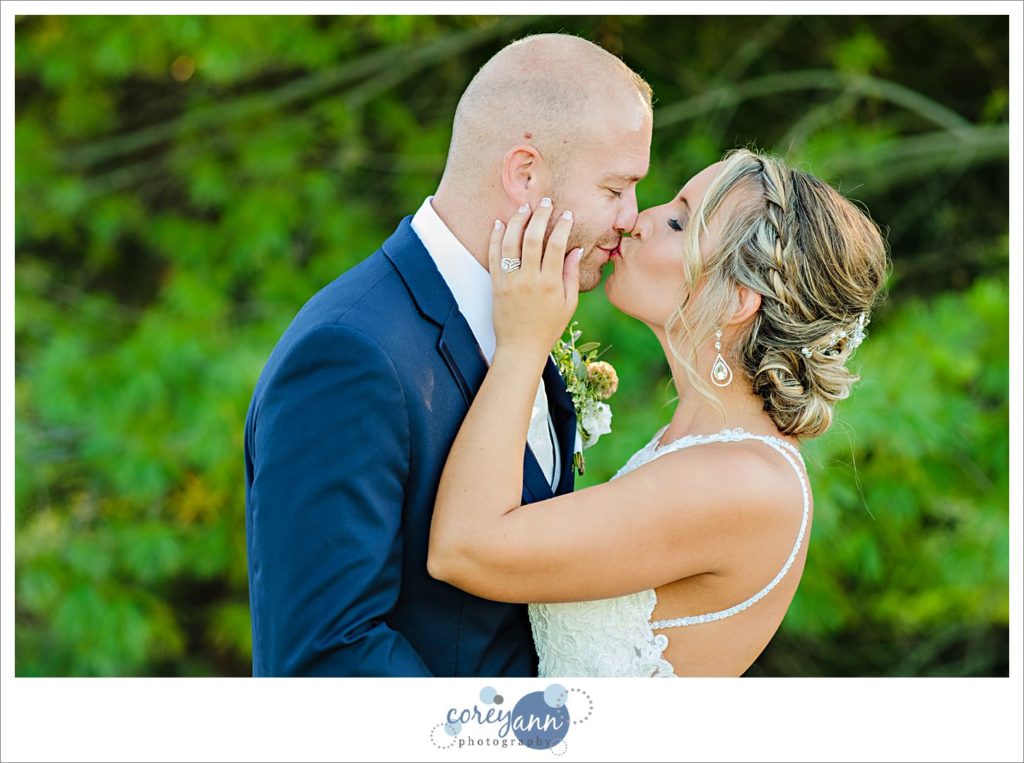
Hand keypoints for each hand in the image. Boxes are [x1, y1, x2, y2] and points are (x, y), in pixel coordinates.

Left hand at [489, 199, 583, 358]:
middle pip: (532, 238)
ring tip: (524, 207)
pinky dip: (496, 237)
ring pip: (511, 242)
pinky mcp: (495, 284)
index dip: (562, 226)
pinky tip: (501, 223)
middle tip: (545, 202)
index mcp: (550, 284)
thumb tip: (576, 249)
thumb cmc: (548, 327)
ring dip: (517, 221)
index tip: (566, 214)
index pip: (556, 246)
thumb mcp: (568, 304)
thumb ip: (571, 275)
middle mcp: (528, 279)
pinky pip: (494, 255)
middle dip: (540, 216)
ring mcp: (509, 281)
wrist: (520, 347)